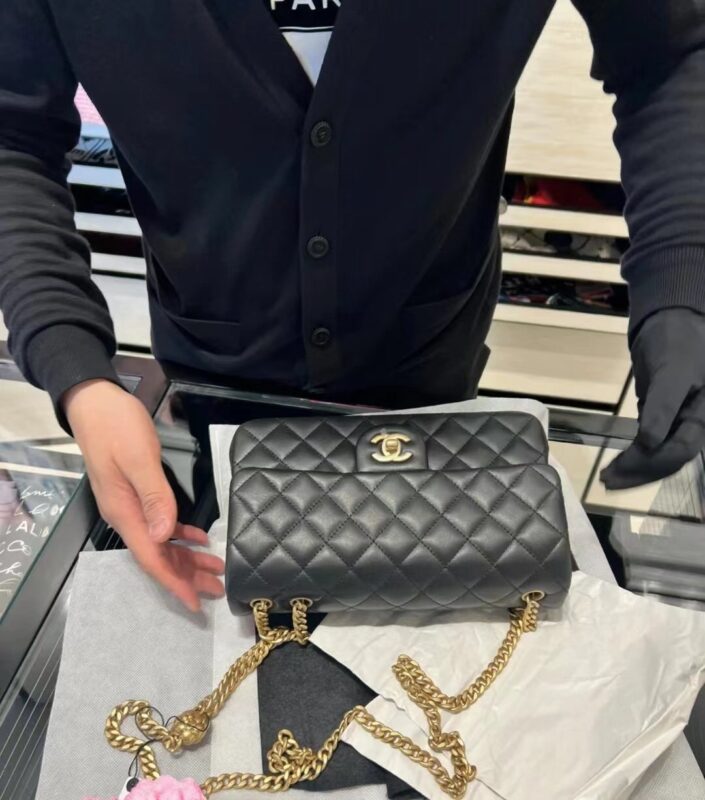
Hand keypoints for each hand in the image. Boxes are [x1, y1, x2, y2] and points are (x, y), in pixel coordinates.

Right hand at [63, 380, 223, 610]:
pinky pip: (161, 524)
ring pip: (162, 543)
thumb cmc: (117, 427)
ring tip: (215, 570)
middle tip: (218, 590)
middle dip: (186, 576)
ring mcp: (130, 505)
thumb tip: (164, 535)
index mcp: (124, 513)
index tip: (194, 605)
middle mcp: (125, 516)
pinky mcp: (137, 493)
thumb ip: (154, 497)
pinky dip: (181, 535)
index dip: (174, 583)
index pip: (152, 558)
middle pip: (159, 556)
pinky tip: (199, 539)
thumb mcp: (138, 459)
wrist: (94, 403)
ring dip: (187, 558)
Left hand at [601, 308, 704, 489]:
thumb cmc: (677, 343)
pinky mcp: (665, 419)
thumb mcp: (672, 372)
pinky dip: (636, 456)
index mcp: (704, 415)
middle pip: (670, 459)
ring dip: (636, 469)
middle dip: (639, 472)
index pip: (680, 450)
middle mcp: (696, 424)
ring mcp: (681, 422)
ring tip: (608, 478)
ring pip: (661, 455)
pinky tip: (619, 464)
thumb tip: (650, 442)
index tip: (620, 470)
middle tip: (608, 480)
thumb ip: (663, 407)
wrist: (673, 324)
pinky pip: (654, 445)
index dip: (651, 464)